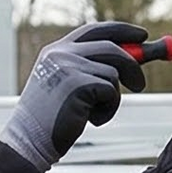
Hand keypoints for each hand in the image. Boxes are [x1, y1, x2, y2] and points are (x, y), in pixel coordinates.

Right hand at [0, 22, 147, 171]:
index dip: (121, 31)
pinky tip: (89, 120)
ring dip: (112, 97)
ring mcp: (68, 66)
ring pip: (114, 72)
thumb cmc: (52, 118)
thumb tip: (139, 55)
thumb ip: (95, 67)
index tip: (142, 35)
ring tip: (94, 113)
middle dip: (133, 65)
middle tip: (139, 85)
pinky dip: (108, 109)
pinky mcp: (78, 83)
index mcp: (55, 51)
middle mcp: (60, 53)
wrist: (29, 141)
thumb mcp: (70, 85)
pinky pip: (111, 91)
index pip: (94, 31)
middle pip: (112, 47)